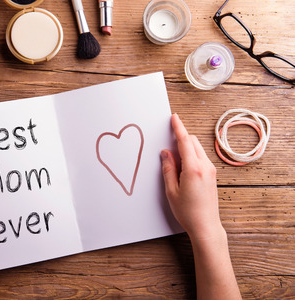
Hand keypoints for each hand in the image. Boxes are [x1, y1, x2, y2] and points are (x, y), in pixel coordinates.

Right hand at [160, 114, 222, 240]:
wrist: (206, 226)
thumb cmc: (188, 212)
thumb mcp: (171, 191)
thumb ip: (168, 168)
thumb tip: (165, 153)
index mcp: (194, 169)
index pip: (185, 141)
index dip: (178, 128)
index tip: (174, 118)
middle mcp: (205, 166)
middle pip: (193, 141)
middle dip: (181, 137)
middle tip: (168, 145)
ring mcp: (211, 170)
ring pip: (198, 148)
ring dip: (186, 147)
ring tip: (174, 161)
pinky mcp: (212, 175)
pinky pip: (201, 157)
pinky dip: (191, 155)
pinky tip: (182, 167)